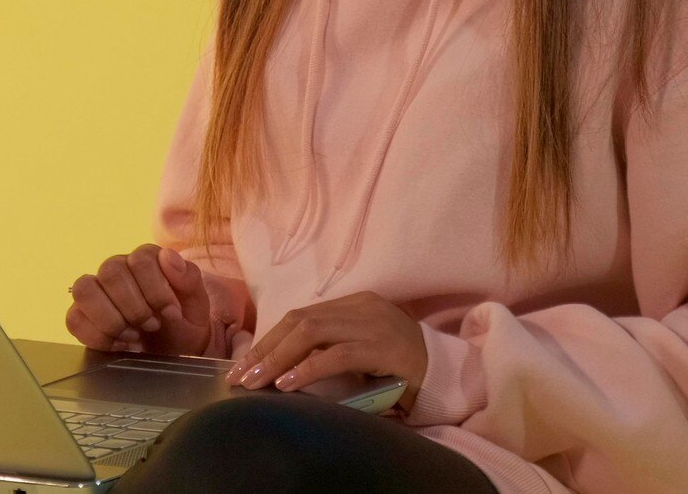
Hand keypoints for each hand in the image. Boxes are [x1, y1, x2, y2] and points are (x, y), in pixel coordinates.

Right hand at [65, 243, 214, 355]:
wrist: (173, 352)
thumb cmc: (183, 324)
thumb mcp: (197, 304)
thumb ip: (188, 277)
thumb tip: (167, 256)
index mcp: (144, 259)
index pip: (140, 259)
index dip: (157, 290)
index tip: (171, 314)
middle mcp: (115, 269)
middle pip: (111, 272)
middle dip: (135, 307)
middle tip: (153, 326)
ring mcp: (95, 291)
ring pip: (85, 289)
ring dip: (112, 319)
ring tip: (133, 336)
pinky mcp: (81, 315)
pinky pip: (74, 319)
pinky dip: (98, 337)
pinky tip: (119, 345)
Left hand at [222, 290, 428, 413]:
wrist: (446, 372)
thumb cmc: (399, 366)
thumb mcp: (359, 349)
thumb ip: (329, 347)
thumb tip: (281, 365)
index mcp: (352, 303)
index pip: (299, 316)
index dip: (268, 339)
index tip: (243, 364)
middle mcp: (359, 307)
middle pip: (299, 321)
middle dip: (265, 349)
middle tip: (240, 376)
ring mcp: (371, 324)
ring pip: (312, 333)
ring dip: (278, 358)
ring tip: (257, 381)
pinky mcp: (382, 347)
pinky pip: (337, 355)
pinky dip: (308, 369)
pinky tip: (287, 383)